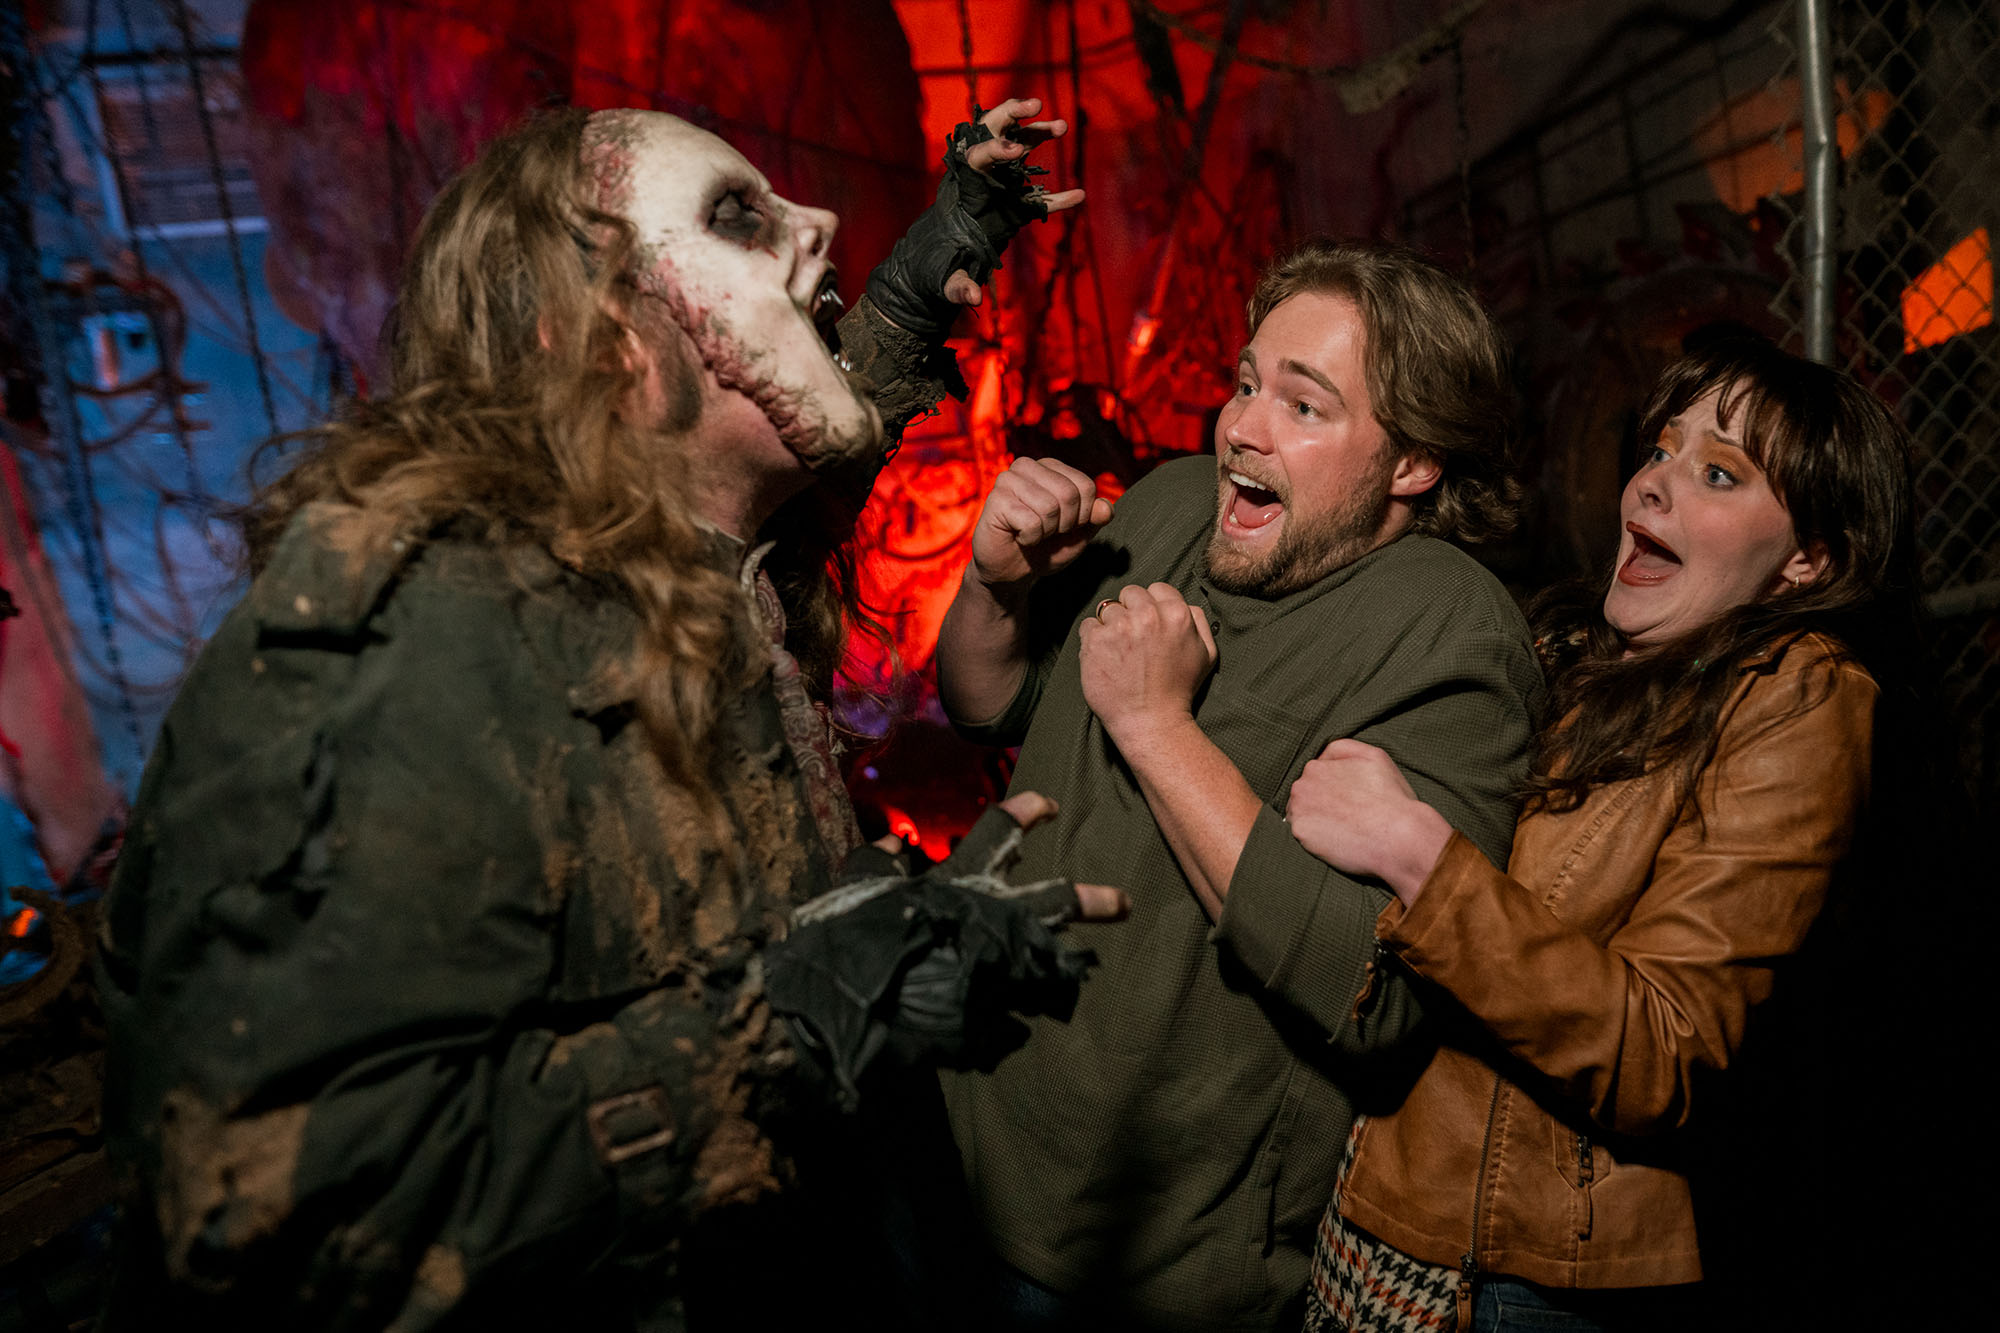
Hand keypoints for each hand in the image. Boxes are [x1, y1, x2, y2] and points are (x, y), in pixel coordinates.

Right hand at [768, 786, 1125, 1106]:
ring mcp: (995, 969)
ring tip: (1079, 972)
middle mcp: (988, 921)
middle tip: (1123, 902)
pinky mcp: (992, 1017)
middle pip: (1054, 902)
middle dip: (1091, 901)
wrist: (843, 1005)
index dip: (1024, 813)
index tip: (1049, 805)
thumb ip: (878, 863)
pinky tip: (1009, 1025)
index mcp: (957, 884)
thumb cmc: (846, 938)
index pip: (996, 833)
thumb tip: (893, 842)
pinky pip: (1013, 1020)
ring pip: (1047, 964)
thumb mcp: (858, 887)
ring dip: (1062, 969)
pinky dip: (1009, 1022)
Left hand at [865, 96, 1084, 338]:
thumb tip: (972, 297)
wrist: (940, 266)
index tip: (1017, 151)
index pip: (976, 157)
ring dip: (1038, 133)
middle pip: (992, 131)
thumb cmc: (938, 268)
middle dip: (1013, 113)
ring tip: (1061, 126)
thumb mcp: (944, 279)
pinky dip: (1057, 197)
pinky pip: (1037, 196)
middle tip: (1036, 104)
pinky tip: (1078, 197)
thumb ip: (957, 286)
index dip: (995, 151)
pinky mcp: (1013, 204)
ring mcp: (998, 186)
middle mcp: (980, 178)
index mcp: (963, 187)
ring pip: (1018, 147)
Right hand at [968, 456, 1113, 591]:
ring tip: (1032, 533)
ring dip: (1046, 531)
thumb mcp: (1078, 534)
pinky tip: (1018, 537)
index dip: (1083, 516)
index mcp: (1050, 466)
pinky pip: (1031, 522)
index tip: (1064, 525)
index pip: (1086, 486)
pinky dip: (1030, 538)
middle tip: (1046, 531)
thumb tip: (1106, 508)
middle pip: (1069, 494)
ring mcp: (1008, 480)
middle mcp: (1027, 466)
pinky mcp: (996, 500)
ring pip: (1050, 507)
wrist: (1011, 571)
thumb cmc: (1044, 547)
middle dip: (1064, 524)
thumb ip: (1095, 518)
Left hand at [1078, 582, 1216, 743]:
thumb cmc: (1179, 690)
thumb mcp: (1206, 653)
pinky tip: (1105, 657)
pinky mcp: (1095, 641)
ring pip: (1107, 609)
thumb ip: (1198, 621)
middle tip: (1132, 637)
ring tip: (1119, 651)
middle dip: (1130, 610)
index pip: (1156, 588)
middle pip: (1130, 593)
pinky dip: (1093, 639)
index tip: (1148, 624)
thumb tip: (1183, 604)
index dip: (1151, 605)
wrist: (1151, 721)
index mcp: (1176, 614)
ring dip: (1111, 625)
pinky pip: (1088, 626)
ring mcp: (1118, 628)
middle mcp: (1147, 616)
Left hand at [1287, 740, 1452, 906]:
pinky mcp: (1300, 834)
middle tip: (1347, 815)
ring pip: (1301, 814)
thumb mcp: (1372, 756)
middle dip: (1322, 802)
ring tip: (1343, 828)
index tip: (1350, 799)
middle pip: (1305, 795)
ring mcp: (1298, 811)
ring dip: (1316, 819)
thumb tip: (1323, 756)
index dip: (1334, 788)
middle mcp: (1301, 786)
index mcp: (1315, 767)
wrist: (1398, 836)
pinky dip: (1316, 838)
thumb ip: (1342, 749)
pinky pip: (1303, 835)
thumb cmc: (1390, 796)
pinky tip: (1337, 840)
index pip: (1316, 776)